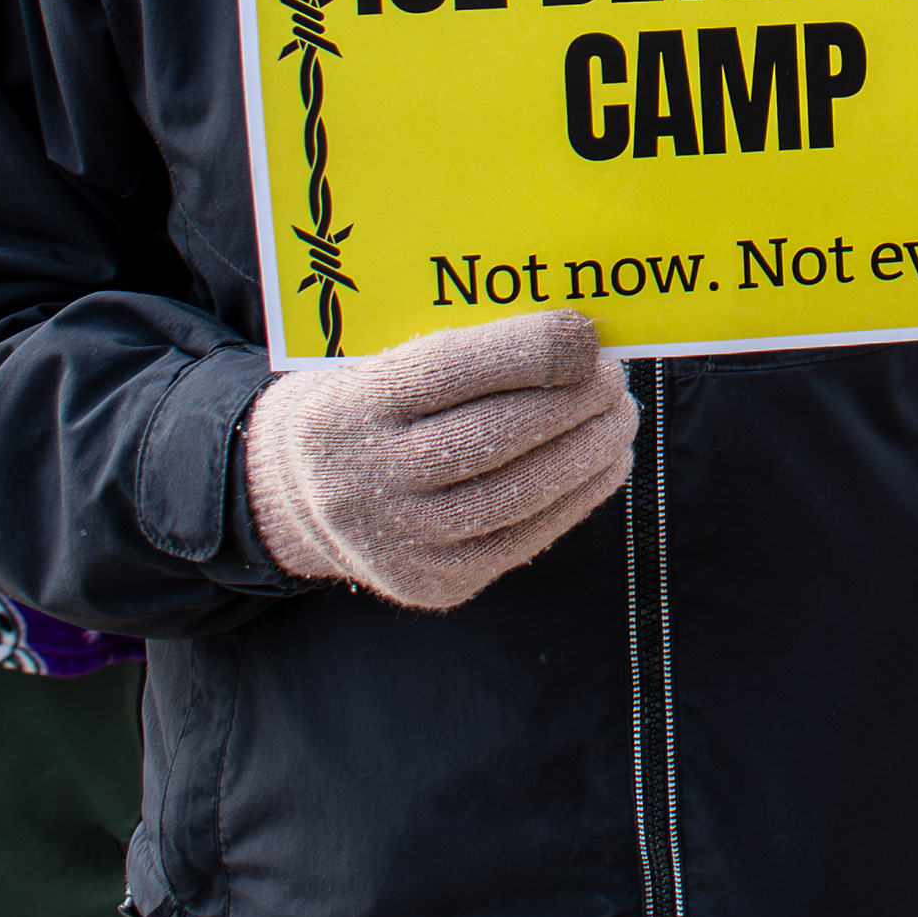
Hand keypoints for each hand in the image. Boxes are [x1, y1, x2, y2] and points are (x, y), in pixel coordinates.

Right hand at [242, 309, 636, 609]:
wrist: (296, 499)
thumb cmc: (361, 405)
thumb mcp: (371, 362)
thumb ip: (452, 349)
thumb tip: (570, 336)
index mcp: (346, 409)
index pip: (449, 372)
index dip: (529, 350)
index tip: (586, 333)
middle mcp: (368, 480)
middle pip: (494, 436)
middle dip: (572, 401)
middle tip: (614, 376)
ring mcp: (400, 541)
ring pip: (518, 494)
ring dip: (587, 451)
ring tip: (621, 418)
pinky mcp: (434, 584)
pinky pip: (523, 539)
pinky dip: (578, 498)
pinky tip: (606, 464)